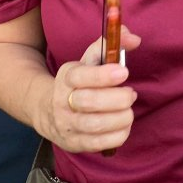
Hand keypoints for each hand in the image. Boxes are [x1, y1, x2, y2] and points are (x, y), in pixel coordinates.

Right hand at [45, 26, 140, 152]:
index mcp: (67, 77)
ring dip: (120, 118)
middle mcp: (63, 101)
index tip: (123, 72)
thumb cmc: (80, 82)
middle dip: (117, 99)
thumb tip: (134, 38)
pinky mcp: (75, 143)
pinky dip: (118, 135)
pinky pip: (99, 144)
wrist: (48, 111)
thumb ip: (111, 45)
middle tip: (131, 94)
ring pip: (95, 125)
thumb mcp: (90, 60)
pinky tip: (124, 125)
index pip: (81, 76)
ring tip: (128, 111)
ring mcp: (68, 125)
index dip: (103, 75)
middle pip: (89, 102)